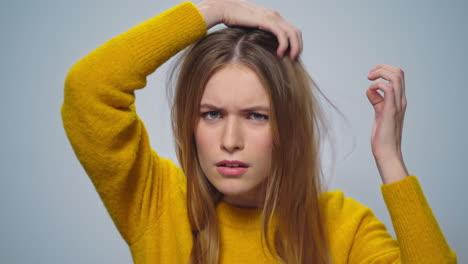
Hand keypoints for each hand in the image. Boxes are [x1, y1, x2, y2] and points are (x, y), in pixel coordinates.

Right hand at [196, 0, 301, 58]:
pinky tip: (279, 53)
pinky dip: (284, 45)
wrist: (224, 9)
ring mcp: (272, 17)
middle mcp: (275, 15)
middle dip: (298, 46)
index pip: (291, 29)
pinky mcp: (266, 21)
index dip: (295, 42)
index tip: (291, 54)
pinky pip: (281, 34)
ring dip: (294, 47)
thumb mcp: (249, 27)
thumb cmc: (232, 19)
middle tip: (294, 59)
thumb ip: (257, 33)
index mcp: (273, 16)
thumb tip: (258, 46)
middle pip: (296, 31)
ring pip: (292, 33)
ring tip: (290, 58)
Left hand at [366, 64, 408, 183]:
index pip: (398, 76)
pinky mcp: (390, 110)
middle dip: (382, 67)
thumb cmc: (382, 135)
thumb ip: (378, 101)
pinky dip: (377, 85)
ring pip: (395, 76)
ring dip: (380, 73)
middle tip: (369, 76)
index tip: (371, 77)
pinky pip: (388, 88)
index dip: (385, 70)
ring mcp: (397, 105)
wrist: (387, 152)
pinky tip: (370, 92)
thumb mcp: (379, 112)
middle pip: (398, 72)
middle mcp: (401, 100)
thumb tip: (372, 91)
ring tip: (369, 79)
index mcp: (399, 100)